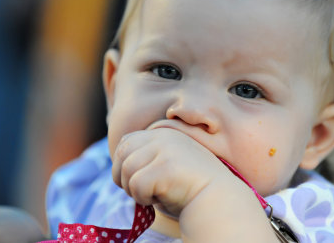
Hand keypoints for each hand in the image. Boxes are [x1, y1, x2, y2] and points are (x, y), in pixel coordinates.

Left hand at [111, 128, 227, 216]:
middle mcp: (163, 136)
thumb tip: (117, 167)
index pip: (126, 141)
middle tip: (140, 191)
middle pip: (122, 154)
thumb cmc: (189, 187)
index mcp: (164, 133)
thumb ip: (146, 157)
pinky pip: (136, 185)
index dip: (122, 163)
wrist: (217, 199)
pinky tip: (161, 198)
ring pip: (127, 170)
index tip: (131, 180)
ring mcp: (166, 150)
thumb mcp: (167, 163)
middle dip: (122, 177)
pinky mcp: (166, 166)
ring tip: (154, 195)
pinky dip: (143, 198)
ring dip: (134, 190)